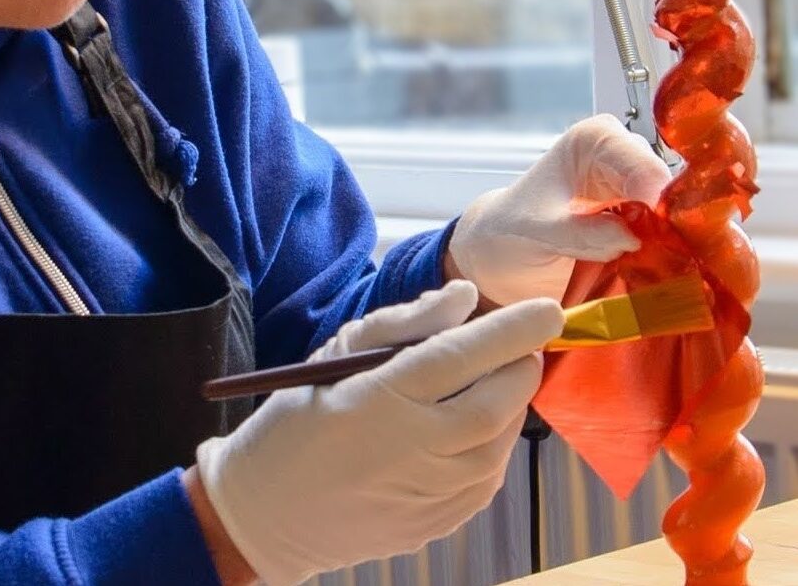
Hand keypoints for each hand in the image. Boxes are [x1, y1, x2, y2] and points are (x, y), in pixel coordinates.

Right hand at [196, 281, 562, 585]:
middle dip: (522, 362)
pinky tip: (470, 424)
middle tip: (516, 343)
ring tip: (489, 380)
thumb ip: (407, 320)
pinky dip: (494, 440)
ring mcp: (430, 493)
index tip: (547, 308)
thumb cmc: (301, 416)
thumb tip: (466, 296)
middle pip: (499, 399)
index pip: (467, 354)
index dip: (516, 328)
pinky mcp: (438, 522)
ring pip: (502, 438)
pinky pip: (489, 475)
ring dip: (510, 401)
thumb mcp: (340, 351)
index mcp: (383, 397)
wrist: (270, 512)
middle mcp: (415, 448)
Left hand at [448, 114, 670, 304]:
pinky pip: (675, 240)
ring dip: (681, 244)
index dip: (656, 193)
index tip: (660, 225)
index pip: (640, 161)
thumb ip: (577, 232)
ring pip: (680, 215)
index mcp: (594, 140)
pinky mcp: (650, 226)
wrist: (502, 256)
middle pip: (671, 186)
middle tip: (681, 255)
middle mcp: (625, 158)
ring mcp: (642, 193)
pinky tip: (672, 276)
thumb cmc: (511, 230)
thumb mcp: (535, 231)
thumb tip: (629, 237)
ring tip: (677, 269)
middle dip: (677, 221)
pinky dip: (675, 258)